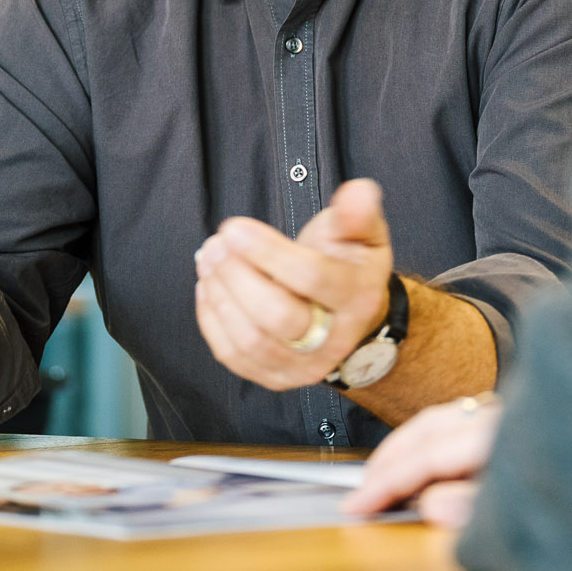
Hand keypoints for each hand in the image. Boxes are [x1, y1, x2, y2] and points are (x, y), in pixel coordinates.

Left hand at [193, 178, 392, 389]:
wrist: (352, 319)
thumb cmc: (350, 267)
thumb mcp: (364, 234)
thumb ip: (358, 213)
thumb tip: (357, 192)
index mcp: (359, 298)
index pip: (311, 278)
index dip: (268, 252)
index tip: (234, 227)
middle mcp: (335, 340)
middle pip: (277, 317)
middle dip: (237, 277)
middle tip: (216, 244)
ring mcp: (305, 366)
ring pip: (251, 341)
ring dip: (220, 297)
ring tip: (208, 260)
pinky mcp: (276, 378)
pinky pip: (234, 357)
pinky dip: (212, 321)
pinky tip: (207, 288)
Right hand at [342, 393, 502, 525]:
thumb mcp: (522, 510)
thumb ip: (476, 507)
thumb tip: (432, 506)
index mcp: (496, 436)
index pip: (427, 456)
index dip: (386, 482)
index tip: (356, 505)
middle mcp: (499, 419)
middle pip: (427, 428)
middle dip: (386, 458)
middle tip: (360, 490)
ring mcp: (507, 417)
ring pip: (441, 420)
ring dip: (405, 446)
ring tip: (381, 476)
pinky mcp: (514, 424)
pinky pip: (460, 422)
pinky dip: (431, 439)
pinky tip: (424, 462)